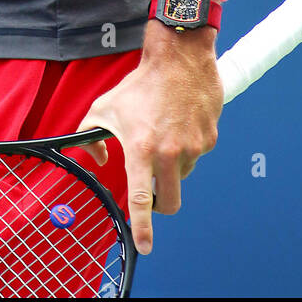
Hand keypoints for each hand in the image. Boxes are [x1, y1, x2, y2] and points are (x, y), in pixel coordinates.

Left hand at [77, 22, 221, 254]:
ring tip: (164, 135)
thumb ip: (90, 134)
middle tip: (154, 188)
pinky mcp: (210, 138)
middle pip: (170, 200)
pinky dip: (188, 147)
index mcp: (142, 147)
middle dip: (162, 203)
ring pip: (183, 175)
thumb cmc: (140, 83)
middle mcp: (170, 152)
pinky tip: (180, 124)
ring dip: (174, 166)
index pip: (142, 197)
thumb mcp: (106, 106)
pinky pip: (198, 155)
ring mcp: (194, 146)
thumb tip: (96, 157)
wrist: (179, 56)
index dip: (143, 226)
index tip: (145, 245)